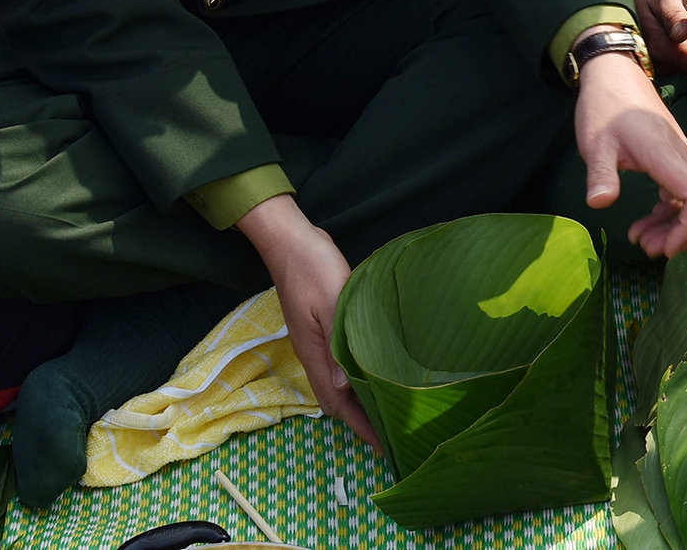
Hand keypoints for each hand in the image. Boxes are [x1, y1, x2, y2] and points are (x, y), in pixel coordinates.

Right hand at [236, 194, 379, 449]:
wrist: (293, 242)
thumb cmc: (312, 268)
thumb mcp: (329, 302)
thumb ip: (338, 342)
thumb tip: (346, 385)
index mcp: (315, 353)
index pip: (337, 402)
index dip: (358, 425)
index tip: (381, 444)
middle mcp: (315, 353)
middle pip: (337, 398)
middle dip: (362, 419)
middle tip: (393, 432)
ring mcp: (318, 341)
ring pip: (340, 381)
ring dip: (361, 398)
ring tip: (388, 408)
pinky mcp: (325, 326)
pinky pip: (342, 362)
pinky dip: (359, 374)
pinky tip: (375, 370)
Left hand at [576, 51, 686, 257]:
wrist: (615, 74)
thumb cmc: (605, 106)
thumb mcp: (595, 143)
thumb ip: (600, 174)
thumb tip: (598, 204)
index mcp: (666, 154)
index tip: (664, 248)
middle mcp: (682, 156)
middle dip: (684, 233)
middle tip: (648, 248)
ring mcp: (681, 157)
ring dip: (676, 226)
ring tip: (640, 240)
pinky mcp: (674, 159)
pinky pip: (684, 192)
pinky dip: (670, 213)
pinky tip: (645, 222)